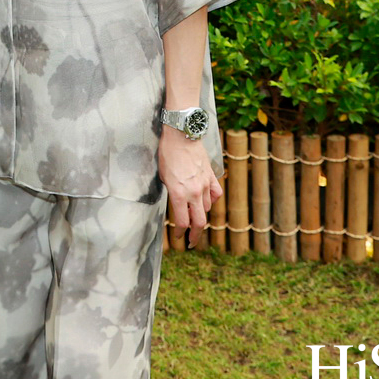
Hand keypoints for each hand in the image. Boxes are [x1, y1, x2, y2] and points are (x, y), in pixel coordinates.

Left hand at [158, 127, 221, 249]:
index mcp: (178, 193)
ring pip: (207, 209)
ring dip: (200, 215)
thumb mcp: (163, 177)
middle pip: (198, 222)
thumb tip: (177, 205)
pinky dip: (211, 200)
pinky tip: (206, 201)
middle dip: (195, 235)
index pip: (183, 222)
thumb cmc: (167, 154)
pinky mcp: (211, 177)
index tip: (178, 238)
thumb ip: (171, 193)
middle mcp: (194, 192)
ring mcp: (205, 185)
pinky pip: (215, 195)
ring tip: (194, 217)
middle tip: (191, 242)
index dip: (180, 233)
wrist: (181, 135)